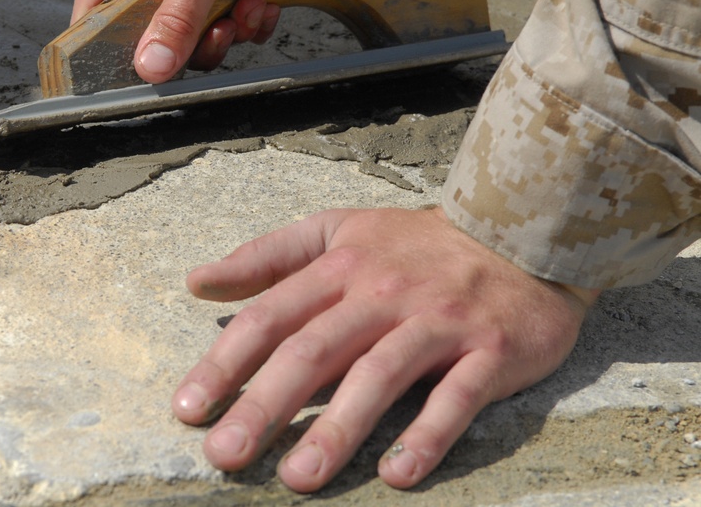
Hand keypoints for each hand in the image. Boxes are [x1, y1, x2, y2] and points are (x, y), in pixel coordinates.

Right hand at [72, 0, 342, 81]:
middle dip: (193, 41)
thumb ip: (176, 19)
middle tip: (220, 27)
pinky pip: (218, 21)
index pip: (92, 17)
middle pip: (149, 36)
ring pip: (190, 34)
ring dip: (227, 29)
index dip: (108, 52)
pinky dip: (244, 20)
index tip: (142, 75)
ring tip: (249, 2)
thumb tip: (150, 68)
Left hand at [172, 206, 598, 491]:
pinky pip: (457, 397)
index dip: (225, 363)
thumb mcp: (338, 229)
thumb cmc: (415, 243)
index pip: (271, 316)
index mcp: (341, 265)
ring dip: (338, 429)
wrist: (519, 230)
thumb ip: (267, 256)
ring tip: (298, 478)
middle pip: (314, 350)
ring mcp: (437, 322)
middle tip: (224, 455)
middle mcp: (382, 292)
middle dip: (265, 405)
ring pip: (380, 376)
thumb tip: (197, 282)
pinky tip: (397, 476)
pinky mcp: (490, 351)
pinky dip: (428, 435)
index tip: (187, 408)